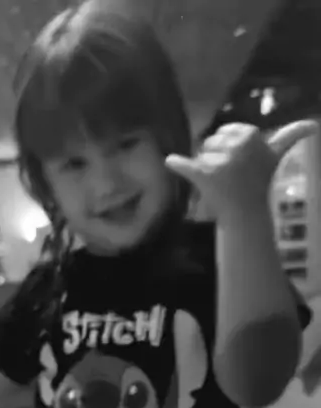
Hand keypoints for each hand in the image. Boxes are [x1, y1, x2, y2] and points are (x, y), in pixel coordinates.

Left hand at [166, 120, 317, 220]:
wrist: (246, 212)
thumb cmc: (259, 182)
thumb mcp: (275, 155)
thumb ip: (291, 136)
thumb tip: (315, 124)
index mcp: (251, 135)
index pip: (227, 132)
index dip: (230, 146)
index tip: (240, 164)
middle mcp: (238, 145)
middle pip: (213, 140)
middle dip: (217, 155)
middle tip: (231, 175)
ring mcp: (222, 160)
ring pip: (202, 153)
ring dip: (207, 166)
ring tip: (221, 182)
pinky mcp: (206, 175)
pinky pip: (186, 164)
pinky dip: (177, 164)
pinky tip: (170, 161)